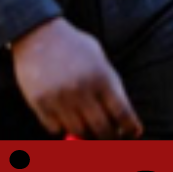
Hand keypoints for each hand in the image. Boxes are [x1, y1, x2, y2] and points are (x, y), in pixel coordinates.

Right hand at [10, 18, 141, 138]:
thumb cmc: (75, 47)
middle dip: (109, 137)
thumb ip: (110, 86)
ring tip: (88, 129)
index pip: (122, 112)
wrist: (38, 34)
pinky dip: (62, 129)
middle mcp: (82, 90)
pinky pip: (54, 129)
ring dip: (86, 135)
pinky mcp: (39, 103)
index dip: (130, 127)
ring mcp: (59, 98)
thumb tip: (122, 118)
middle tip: (110, 136)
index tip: (134, 132)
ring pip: (78, 132)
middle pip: (102, 129)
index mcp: (102, 77)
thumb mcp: (100, 60)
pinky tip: (65, 120)